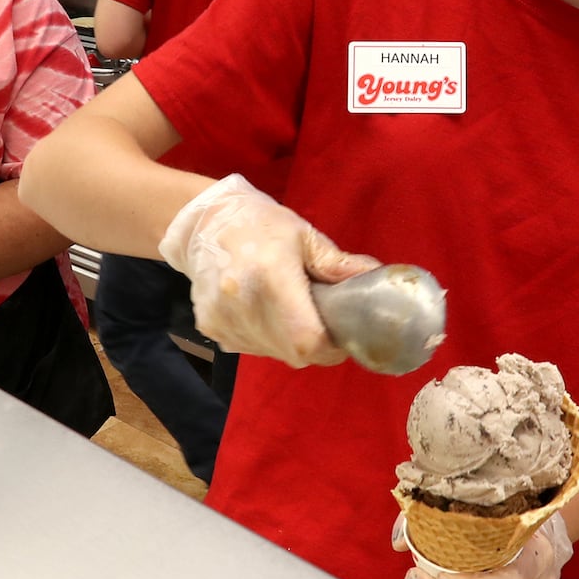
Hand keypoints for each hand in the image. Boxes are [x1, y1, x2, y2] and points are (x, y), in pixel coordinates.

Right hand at [157, 174, 377, 367]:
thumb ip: (337, 264)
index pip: (308, 339)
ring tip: (289, 312)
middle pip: (293, 353)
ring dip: (289, 343)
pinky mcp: (211, 328)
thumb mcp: (304, 236)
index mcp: (272, 277)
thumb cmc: (259, 224)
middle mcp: (244, 304)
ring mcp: (224, 320)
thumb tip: (375, 277)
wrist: (203, 224)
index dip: (331, 347)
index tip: (341, 336)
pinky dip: (266, 339)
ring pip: (273, 353)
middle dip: (314, 346)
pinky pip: (252, 347)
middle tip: (320, 322)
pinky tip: (263, 312)